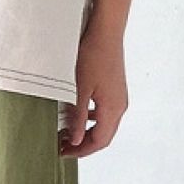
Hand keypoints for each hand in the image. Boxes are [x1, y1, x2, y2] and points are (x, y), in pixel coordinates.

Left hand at [57, 26, 128, 157]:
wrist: (106, 31)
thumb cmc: (94, 54)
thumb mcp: (80, 88)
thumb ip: (78, 116)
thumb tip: (75, 139)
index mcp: (112, 110)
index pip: (98, 141)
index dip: (80, 151)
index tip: (64, 152)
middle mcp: (119, 106)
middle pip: (103, 136)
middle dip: (83, 143)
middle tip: (63, 145)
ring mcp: (119, 97)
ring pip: (105, 124)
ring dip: (87, 130)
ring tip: (68, 130)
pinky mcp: (116, 88)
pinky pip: (106, 111)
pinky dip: (92, 118)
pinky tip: (80, 112)